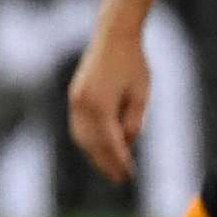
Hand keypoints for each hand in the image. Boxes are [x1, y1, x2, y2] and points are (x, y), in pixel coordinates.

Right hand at [66, 25, 150, 185]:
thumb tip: (125, 143)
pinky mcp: (75, 96)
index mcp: (99, 105)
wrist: (113, 36)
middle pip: (92, 144)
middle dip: (105, 163)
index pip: (110, 143)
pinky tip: (100, 147)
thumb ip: (133, 123)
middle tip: (120, 179)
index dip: (120, 161)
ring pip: (81, 137)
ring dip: (94, 154)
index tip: (129, 176)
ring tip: (109, 168)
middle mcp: (82, 105)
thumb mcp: (141, 95)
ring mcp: (75, 100)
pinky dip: (88, 140)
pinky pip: (79, 126)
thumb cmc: (133, 64)